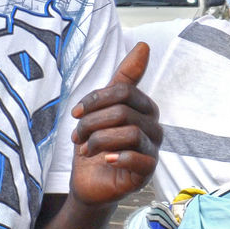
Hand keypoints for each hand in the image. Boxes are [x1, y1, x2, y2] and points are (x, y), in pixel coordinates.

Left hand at [69, 43, 160, 206]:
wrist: (89, 182)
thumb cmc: (96, 144)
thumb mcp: (102, 108)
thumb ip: (124, 78)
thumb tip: (144, 46)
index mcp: (144, 108)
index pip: (124, 91)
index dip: (95, 100)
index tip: (76, 113)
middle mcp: (153, 127)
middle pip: (123, 111)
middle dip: (92, 123)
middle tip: (77, 137)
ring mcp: (153, 150)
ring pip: (129, 132)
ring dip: (98, 141)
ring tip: (86, 150)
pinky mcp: (148, 172)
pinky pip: (139, 158)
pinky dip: (117, 157)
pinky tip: (104, 161)